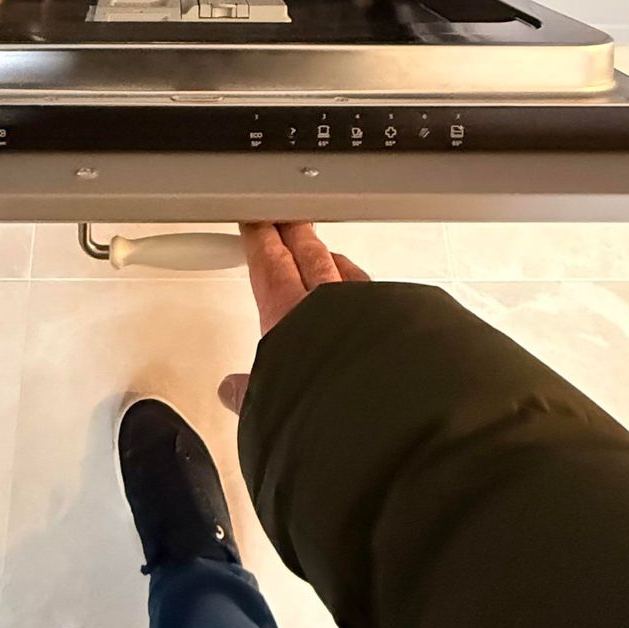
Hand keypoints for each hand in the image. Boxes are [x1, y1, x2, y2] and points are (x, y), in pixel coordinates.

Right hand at [218, 221, 370, 414]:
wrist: (378, 405)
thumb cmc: (322, 397)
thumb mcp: (269, 399)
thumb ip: (250, 391)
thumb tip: (234, 391)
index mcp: (286, 309)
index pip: (269, 261)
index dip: (261, 239)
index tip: (255, 225)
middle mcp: (326, 298)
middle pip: (305, 252)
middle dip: (292, 234)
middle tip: (284, 221)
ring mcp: (364, 303)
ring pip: (341, 266)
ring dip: (328, 256)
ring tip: (321, 251)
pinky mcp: (394, 314)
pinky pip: (371, 287)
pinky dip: (360, 284)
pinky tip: (362, 290)